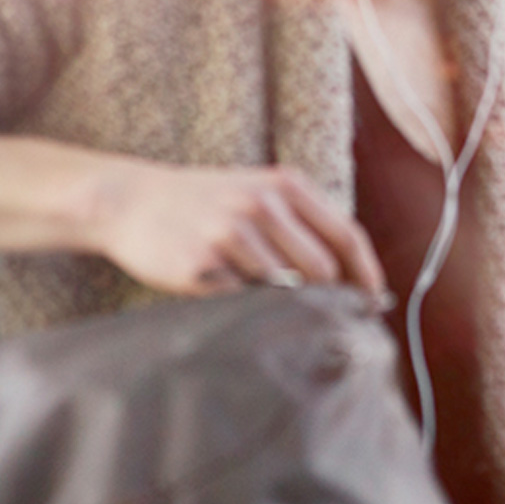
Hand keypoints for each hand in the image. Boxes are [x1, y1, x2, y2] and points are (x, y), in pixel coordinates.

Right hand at [91, 161, 384, 296]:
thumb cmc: (206, 204)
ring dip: (282, 306)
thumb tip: (352, 278)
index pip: (347, 235)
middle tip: (318, 317)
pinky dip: (242, 307)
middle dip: (325, 298)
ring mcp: (231, 233)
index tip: (374, 302)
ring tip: (262, 302)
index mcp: (286, 185)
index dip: (367, 274)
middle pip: (322, 270)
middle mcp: (262, 205)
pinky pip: (242, 301)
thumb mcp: (258, 193)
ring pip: (285, 289)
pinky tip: (224, 296)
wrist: (130, 201)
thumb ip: (303, 224)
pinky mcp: (202, 264)